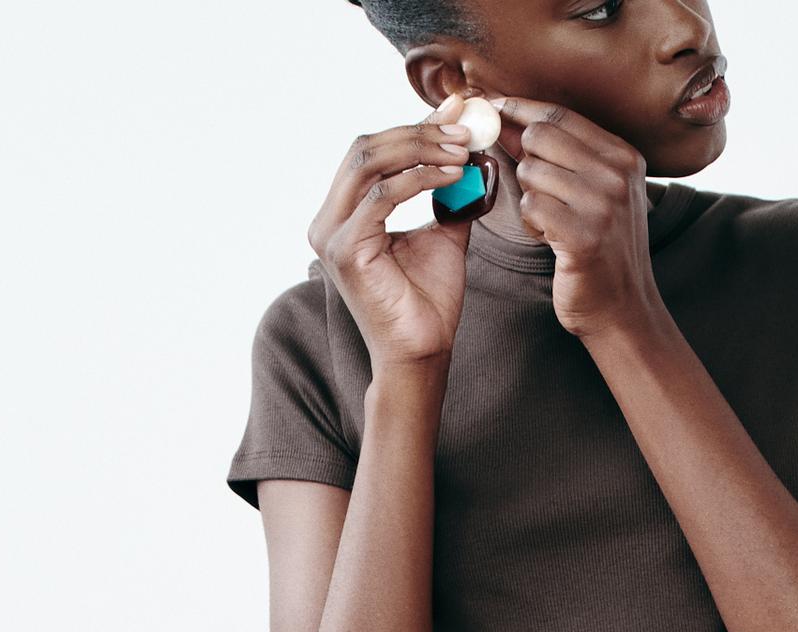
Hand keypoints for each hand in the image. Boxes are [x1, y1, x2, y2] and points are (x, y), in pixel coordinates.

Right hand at [308, 118, 482, 373]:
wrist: (423, 353)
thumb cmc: (428, 302)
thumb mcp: (443, 234)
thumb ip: (447, 191)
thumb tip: (469, 149)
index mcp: (345, 212)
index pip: (375, 152)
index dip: (414, 127)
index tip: (454, 112)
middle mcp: (329, 219)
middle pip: (366, 148)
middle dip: (418, 132)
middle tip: (463, 130)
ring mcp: (331, 234)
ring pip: (370, 163)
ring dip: (420, 149)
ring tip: (461, 151)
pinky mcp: (343, 249)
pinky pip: (381, 195)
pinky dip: (419, 178)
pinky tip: (451, 176)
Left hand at [489, 96, 664, 342]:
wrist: (623, 309)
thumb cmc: (602, 249)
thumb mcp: (595, 193)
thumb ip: (559, 155)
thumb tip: (508, 120)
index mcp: (623, 156)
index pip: (560, 114)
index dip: (521, 110)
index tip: (496, 110)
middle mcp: (617, 174)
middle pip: (541, 137)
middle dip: (526, 162)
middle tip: (540, 193)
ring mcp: (603, 204)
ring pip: (531, 172)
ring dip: (530, 198)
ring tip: (553, 222)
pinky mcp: (583, 236)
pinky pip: (530, 206)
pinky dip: (531, 224)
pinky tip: (550, 239)